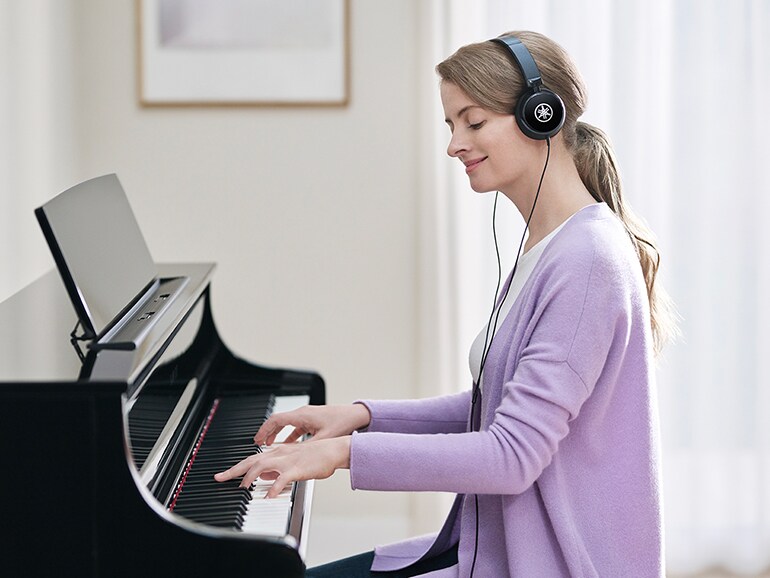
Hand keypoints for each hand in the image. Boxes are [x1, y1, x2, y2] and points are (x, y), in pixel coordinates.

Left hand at [213, 436, 351, 497]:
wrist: (332, 450)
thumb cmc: (316, 456)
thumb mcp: (292, 461)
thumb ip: (276, 468)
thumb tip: (263, 476)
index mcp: (277, 453)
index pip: (251, 459)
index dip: (235, 467)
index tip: (222, 474)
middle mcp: (279, 454)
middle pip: (251, 461)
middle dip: (233, 470)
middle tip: (220, 478)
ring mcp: (287, 461)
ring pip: (262, 466)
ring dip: (250, 477)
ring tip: (244, 488)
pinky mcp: (297, 469)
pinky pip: (281, 479)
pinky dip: (273, 488)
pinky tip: (268, 497)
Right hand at [254, 403, 370, 445]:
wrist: (357, 415)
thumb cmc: (343, 423)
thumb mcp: (323, 439)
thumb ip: (306, 449)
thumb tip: (293, 459)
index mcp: (302, 416)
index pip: (276, 420)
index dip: (264, 430)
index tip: (256, 440)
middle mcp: (303, 413)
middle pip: (278, 421)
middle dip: (267, 432)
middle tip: (258, 443)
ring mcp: (308, 416)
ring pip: (287, 424)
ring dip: (278, 434)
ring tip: (269, 445)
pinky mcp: (313, 420)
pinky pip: (296, 427)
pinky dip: (289, 435)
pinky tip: (288, 445)